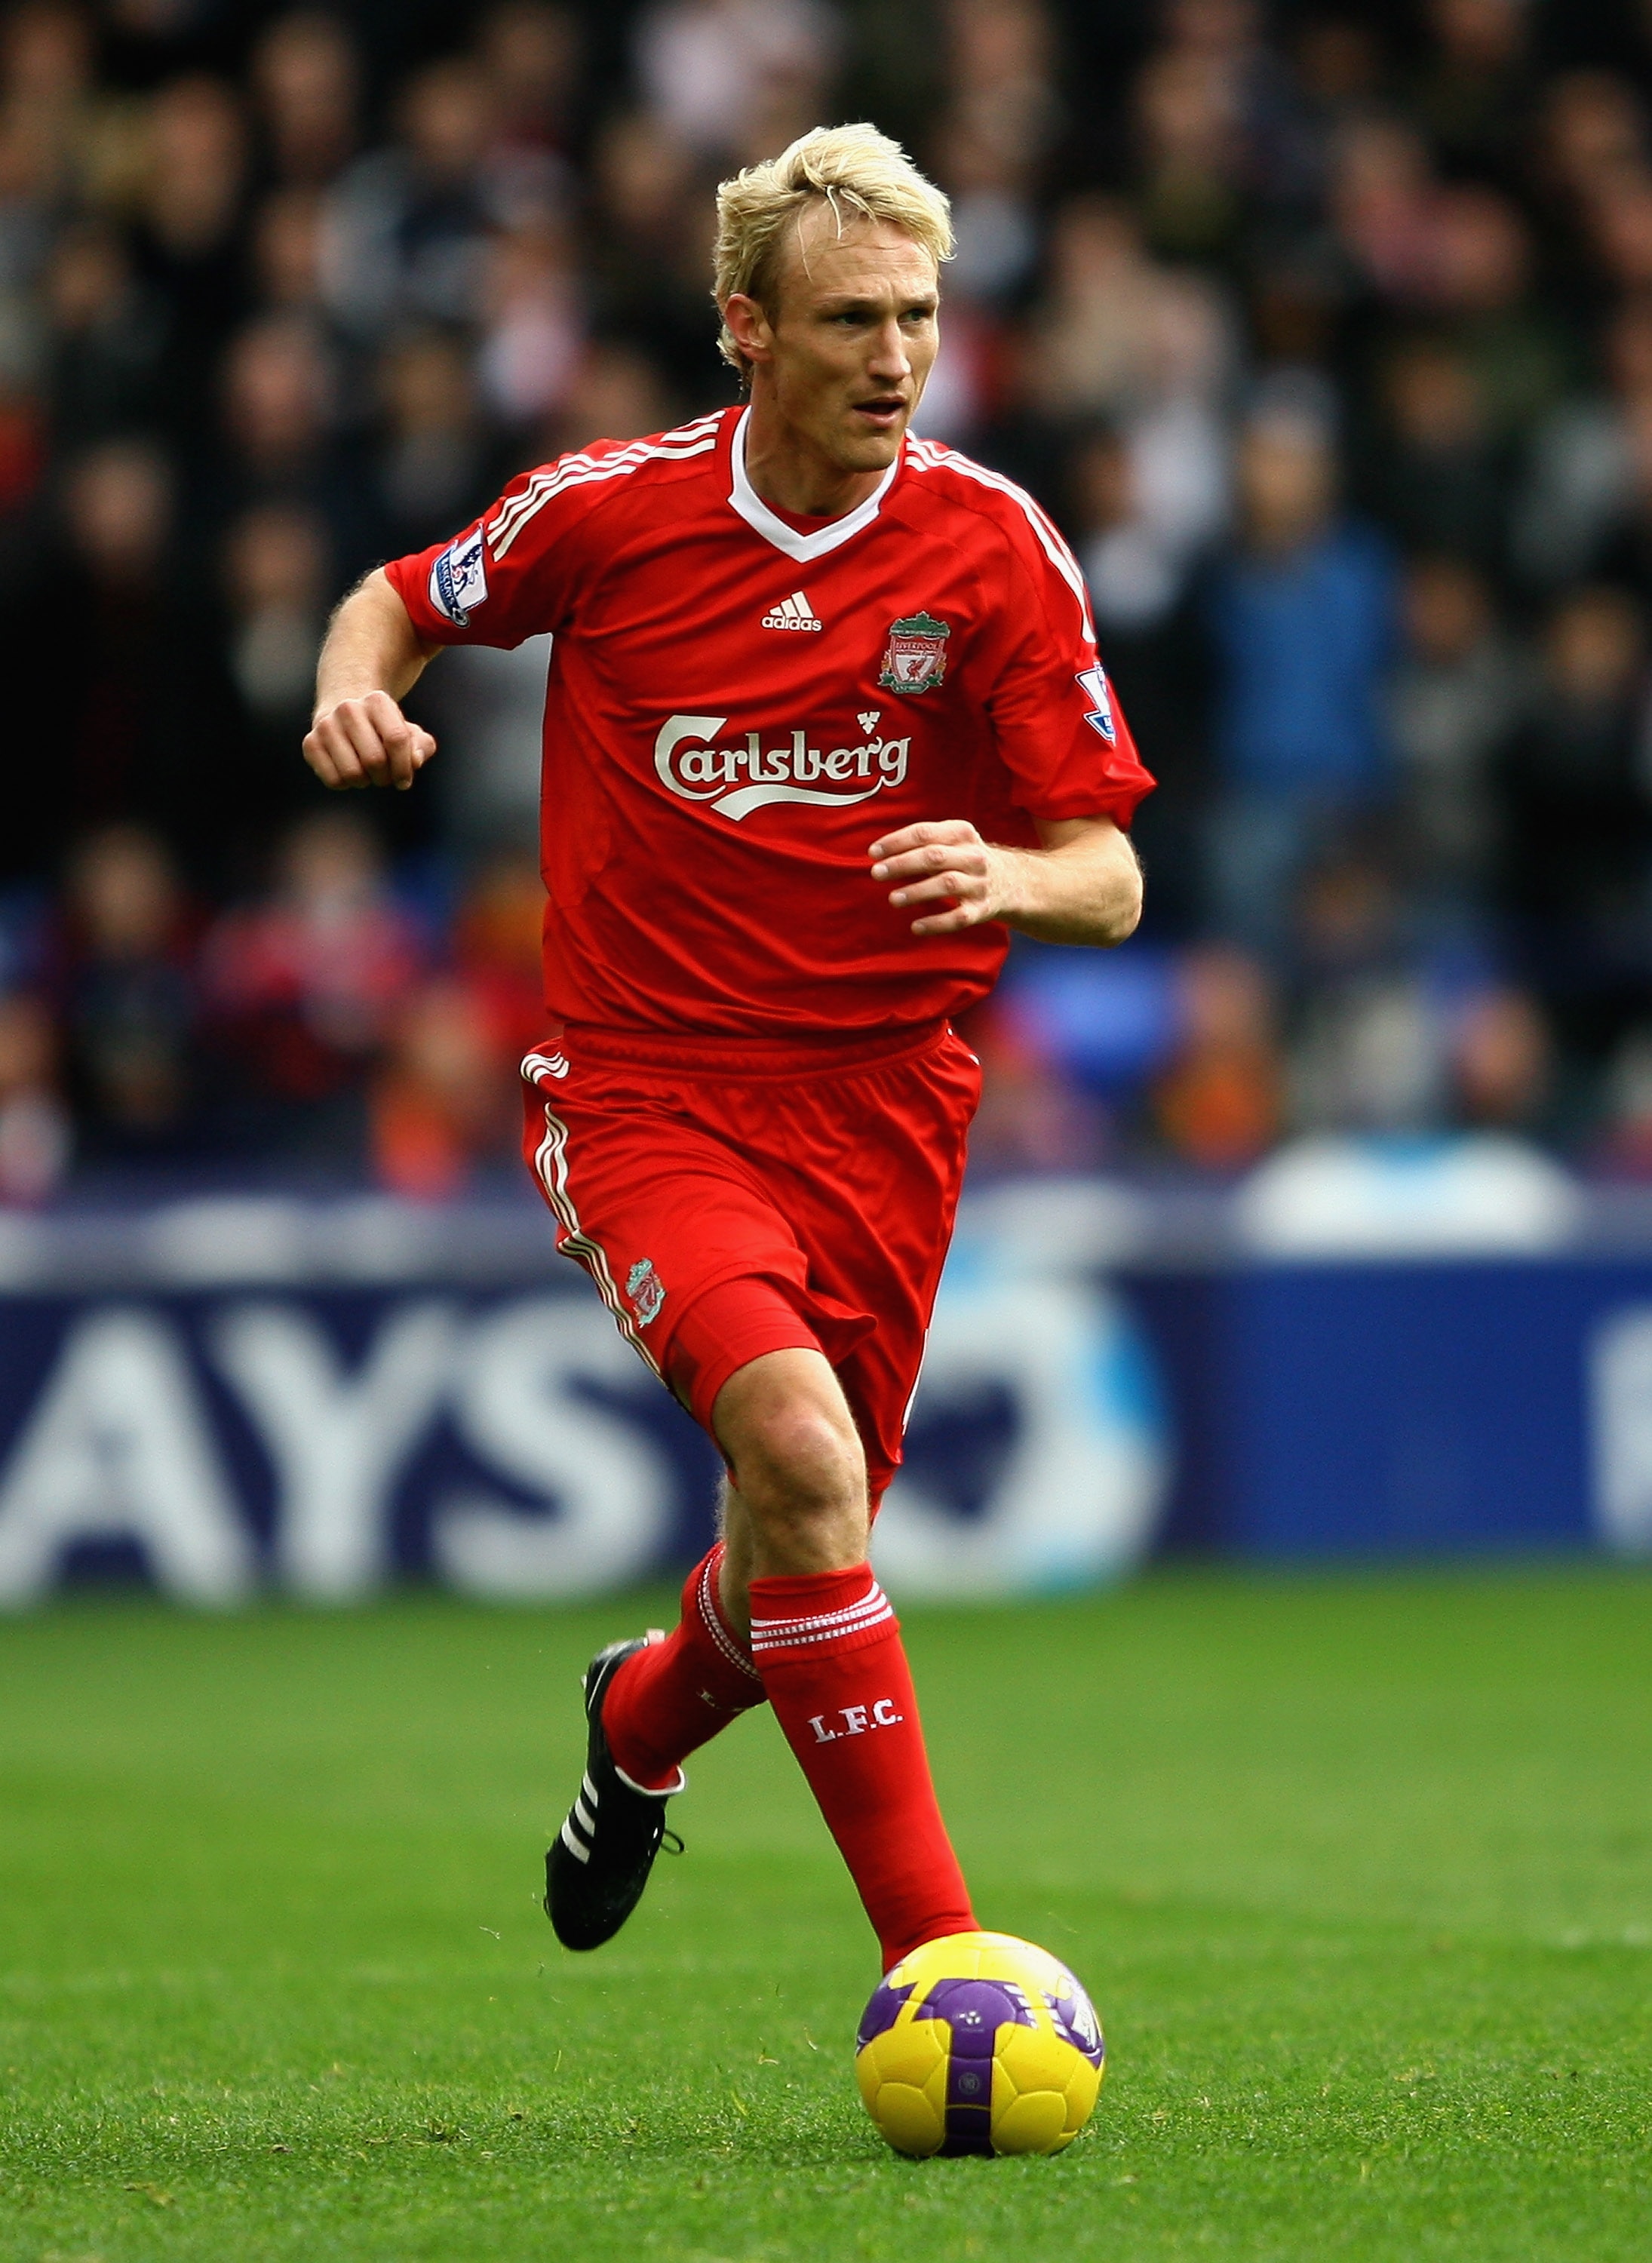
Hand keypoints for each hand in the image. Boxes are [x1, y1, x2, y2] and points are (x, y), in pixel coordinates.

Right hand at [303, 690, 435, 791]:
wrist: (344, 715)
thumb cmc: (384, 730)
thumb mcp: (409, 733)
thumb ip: (422, 746)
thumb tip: (415, 760)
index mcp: (377, 701)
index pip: (397, 739)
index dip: (404, 767)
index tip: (404, 780)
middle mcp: (348, 708)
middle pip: (375, 760)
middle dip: (385, 777)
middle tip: (384, 776)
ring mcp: (326, 725)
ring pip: (353, 773)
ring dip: (365, 782)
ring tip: (366, 772)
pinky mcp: (310, 743)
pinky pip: (334, 781)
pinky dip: (346, 784)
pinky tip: (348, 771)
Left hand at [868, 820, 1010, 935]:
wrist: (1012, 882)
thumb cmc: (965, 859)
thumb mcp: (952, 840)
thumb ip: (922, 842)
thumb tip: (878, 854)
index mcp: (962, 833)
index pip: (924, 833)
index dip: (896, 842)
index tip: (873, 853)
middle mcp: (973, 856)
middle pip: (934, 856)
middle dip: (902, 864)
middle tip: (876, 873)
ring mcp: (979, 884)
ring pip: (946, 884)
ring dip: (917, 891)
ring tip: (893, 899)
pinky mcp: (982, 909)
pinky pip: (958, 918)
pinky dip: (936, 923)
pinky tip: (916, 927)